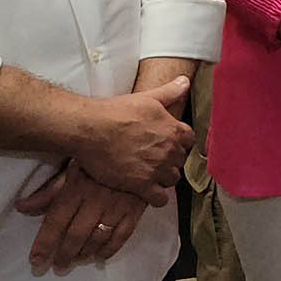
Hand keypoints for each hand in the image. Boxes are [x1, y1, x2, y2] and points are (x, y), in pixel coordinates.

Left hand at [15, 162, 149, 271]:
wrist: (139, 147)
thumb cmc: (100, 157)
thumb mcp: (72, 169)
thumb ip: (49, 191)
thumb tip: (22, 207)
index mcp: (77, 188)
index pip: (56, 220)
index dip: (44, 243)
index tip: (36, 260)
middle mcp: (97, 199)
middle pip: (77, 234)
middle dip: (65, 253)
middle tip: (58, 266)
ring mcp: (118, 205)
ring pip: (98, 237)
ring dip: (85, 253)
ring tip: (77, 259)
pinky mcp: (136, 208)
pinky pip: (123, 235)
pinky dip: (111, 249)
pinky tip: (101, 256)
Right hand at [73, 76, 193, 202]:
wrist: (90, 129)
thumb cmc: (116, 112)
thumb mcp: (147, 97)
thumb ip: (170, 92)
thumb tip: (185, 81)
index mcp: (173, 130)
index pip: (190, 141)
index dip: (180, 143)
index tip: (171, 144)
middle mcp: (168, 150)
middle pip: (180, 161)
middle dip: (171, 161)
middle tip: (157, 160)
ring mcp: (156, 169)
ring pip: (172, 179)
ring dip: (164, 178)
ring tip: (152, 175)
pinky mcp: (140, 185)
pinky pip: (159, 199)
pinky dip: (157, 198)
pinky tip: (149, 193)